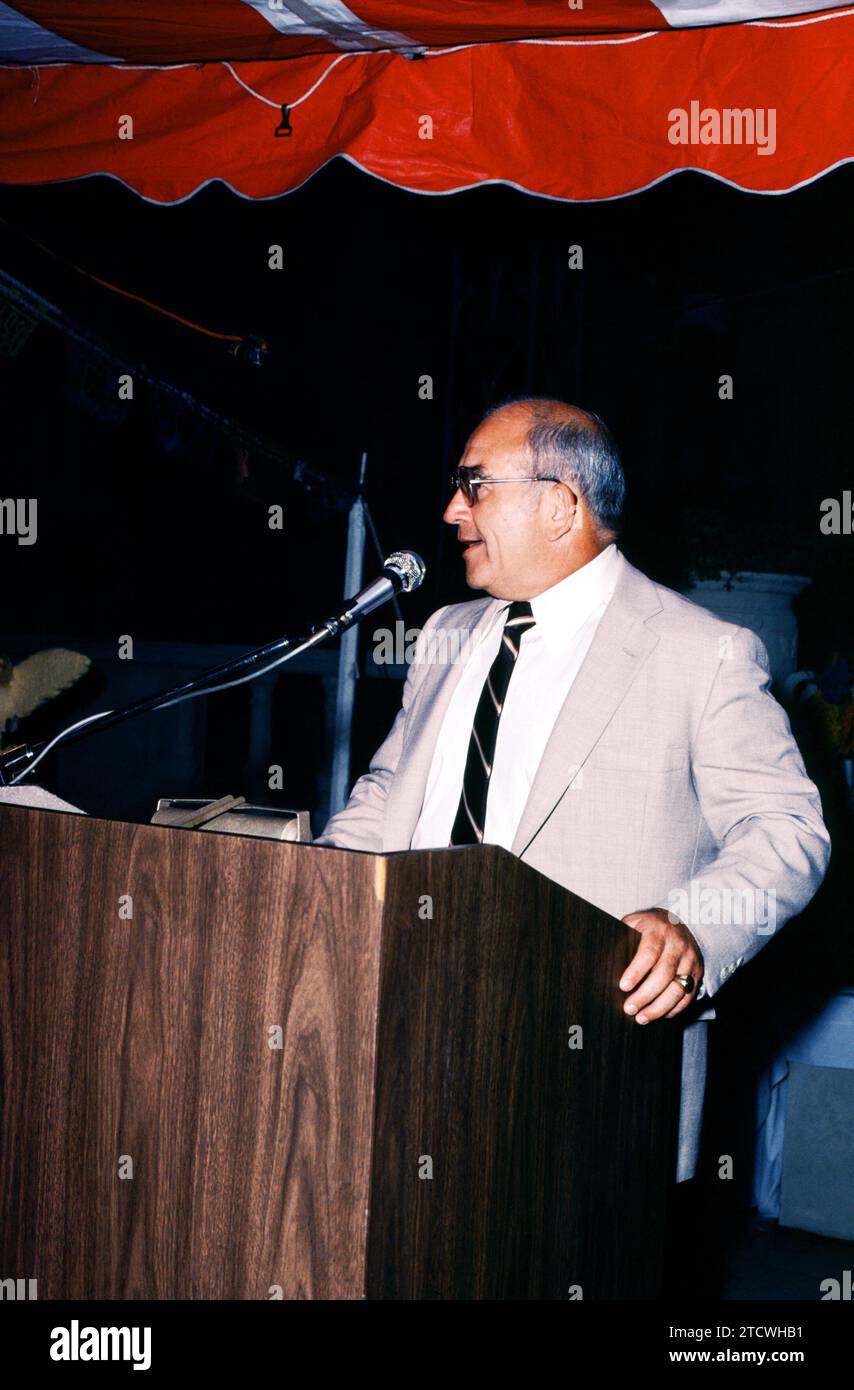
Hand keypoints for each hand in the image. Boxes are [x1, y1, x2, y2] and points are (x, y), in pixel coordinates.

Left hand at [618, 907, 703, 1023]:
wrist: (677, 923)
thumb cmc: (648, 927)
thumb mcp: (634, 923)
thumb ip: (622, 937)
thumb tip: (602, 959)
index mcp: (658, 930)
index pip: (649, 952)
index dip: (636, 971)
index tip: (623, 986)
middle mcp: (677, 945)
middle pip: (664, 974)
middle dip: (645, 995)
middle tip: (629, 1009)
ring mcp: (690, 960)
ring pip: (678, 989)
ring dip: (659, 1007)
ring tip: (642, 1018)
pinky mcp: (697, 973)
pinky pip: (688, 996)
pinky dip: (674, 1009)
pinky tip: (659, 1015)